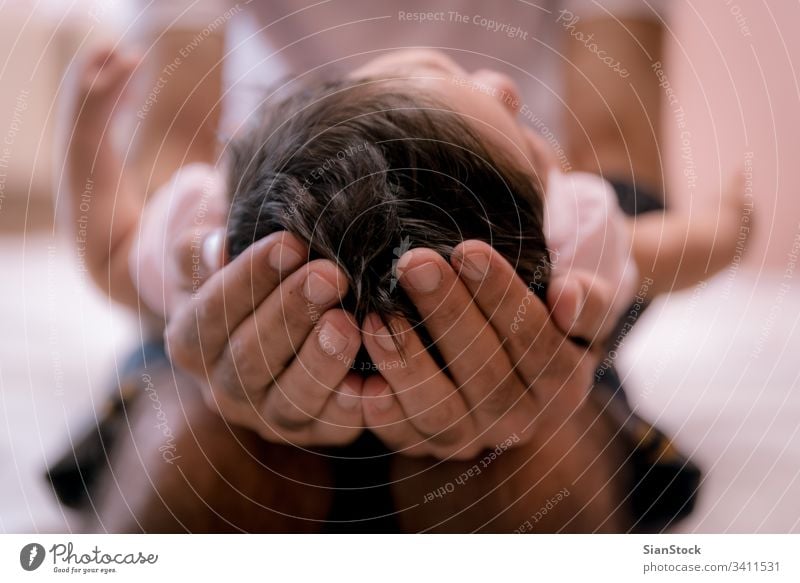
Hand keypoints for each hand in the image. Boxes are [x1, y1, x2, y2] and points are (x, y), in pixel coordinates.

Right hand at [164, 230, 364, 445]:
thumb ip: (199, 248)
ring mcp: (267, 417)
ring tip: (349, 322)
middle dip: (293, 314)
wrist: (274, 317)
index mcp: (190, 344)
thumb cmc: (242, 274)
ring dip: (321, 362)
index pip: (211, 313)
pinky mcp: (313, 432)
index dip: (250, 278)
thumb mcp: (207, 255)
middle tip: (331, 275)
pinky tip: (374, 380)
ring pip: (289, 401)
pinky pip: (332, 427)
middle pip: (250, 359)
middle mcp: (223, 390)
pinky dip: (352, 407)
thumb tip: (216, 249)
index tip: (290, 243)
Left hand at [359, 241, 608, 459]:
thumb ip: (588, 298)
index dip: (502, 296)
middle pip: (486, 374)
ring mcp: (472, 438)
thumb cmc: (541, 318)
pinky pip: (402, 435)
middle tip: (414, 264)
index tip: (467, 249)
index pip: (536, 341)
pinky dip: (380, 408)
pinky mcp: (429, 445)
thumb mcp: (581, 305)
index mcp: (563, 383)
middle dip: (447, 315)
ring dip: (407, 364)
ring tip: (377, 316)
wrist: (508, 365)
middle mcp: (521, 420)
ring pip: (440, 412)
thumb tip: (565, 297)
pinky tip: (360, 372)